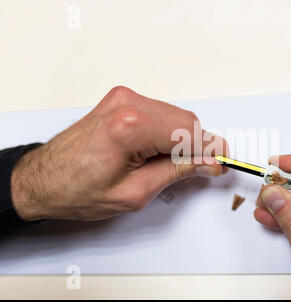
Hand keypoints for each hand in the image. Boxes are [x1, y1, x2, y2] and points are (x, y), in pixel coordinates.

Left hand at [11, 86, 227, 220]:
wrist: (44, 179)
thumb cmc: (77, 189)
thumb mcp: (136, 192)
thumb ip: (178, 172)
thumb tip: (209, 163)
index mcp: (130, 127)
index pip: (190, 134)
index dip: (213, 149)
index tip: (225, 161)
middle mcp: (127, 104)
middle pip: (186, 121)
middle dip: (199, 145)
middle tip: (203, 168)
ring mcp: (123, 98)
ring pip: (175, 115)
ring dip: (183, 138)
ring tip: (171, 164)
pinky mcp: (121, 99)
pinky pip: (160, 112)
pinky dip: (168, 131)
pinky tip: (160, 151)